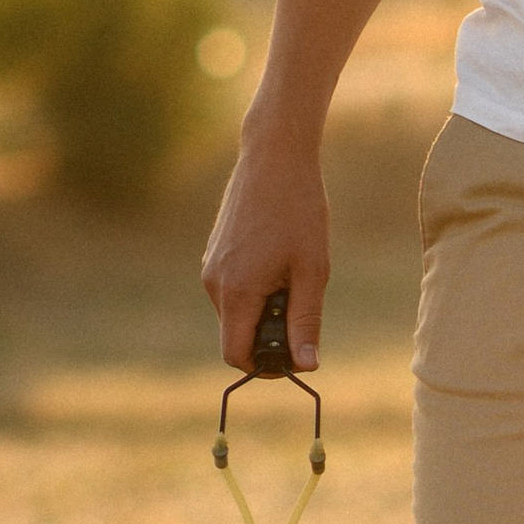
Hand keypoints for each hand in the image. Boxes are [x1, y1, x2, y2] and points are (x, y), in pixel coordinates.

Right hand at [202, 131, 330, 371]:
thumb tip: (306, 365)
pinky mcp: (215, 254)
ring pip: (237, 311)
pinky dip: (257, 290)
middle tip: (304, 308)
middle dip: (269, 336)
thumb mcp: (312, 271)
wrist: (274, 158)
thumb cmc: (299, 211)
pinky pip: (234, 289)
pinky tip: (281, 260)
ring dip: (266, 310)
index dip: (264, 366)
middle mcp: (214, 283)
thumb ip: (306, 321)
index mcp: (236, 291)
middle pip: (237, 334)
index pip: (236, 354)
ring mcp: (210, 267)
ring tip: (295, 274)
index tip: (295, 358)